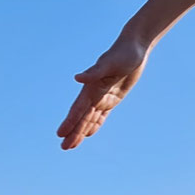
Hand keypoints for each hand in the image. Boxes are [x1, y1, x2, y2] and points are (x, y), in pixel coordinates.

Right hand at [58, 31, 149, 149]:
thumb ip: (93, 72)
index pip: (78, 109)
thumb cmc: (123, 53)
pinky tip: (88, 134)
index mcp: (91, 87)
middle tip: (64, 148)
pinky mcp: (112, 98)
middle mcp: (94, 93)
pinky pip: (101, 115)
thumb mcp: (110, 63)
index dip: (70, 122)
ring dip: (81, 132)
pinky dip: (95, 124)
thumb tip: (77, 78)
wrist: (134, 47)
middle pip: (82, 117)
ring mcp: (103, 96)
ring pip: (89, 118)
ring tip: (71, 145)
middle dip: (73, 132)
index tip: (60, 134)